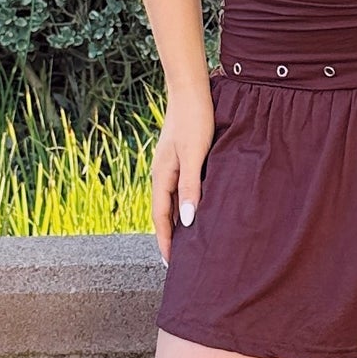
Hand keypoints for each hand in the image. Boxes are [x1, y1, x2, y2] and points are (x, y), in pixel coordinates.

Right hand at [151, 86, 215, 265]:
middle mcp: (162, 174)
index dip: (166, 242)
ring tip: (189, 244)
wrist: (191, 91)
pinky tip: (195, 211)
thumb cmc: (194, 121)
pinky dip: (184, 206)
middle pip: (164, 214)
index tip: (172, 265)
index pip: (160, 218)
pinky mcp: (179, 159)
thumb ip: (190, 188)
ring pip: (172, 203)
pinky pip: (179, 191)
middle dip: (170, 238)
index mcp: (162, 176)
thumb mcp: (194, 156)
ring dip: (178, 223)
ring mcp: (169, 167)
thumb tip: (186, 221)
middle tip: (181, 262)